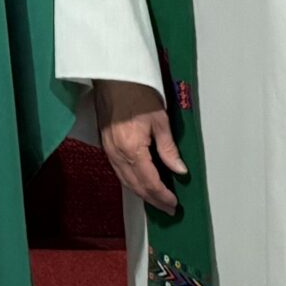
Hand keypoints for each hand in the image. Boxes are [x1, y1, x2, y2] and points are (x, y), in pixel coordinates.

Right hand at [93, 78, 186, 212]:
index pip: (150, 182)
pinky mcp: (105, 145)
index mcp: (132, 149)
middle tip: (168, 208)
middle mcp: (117, 154)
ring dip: (141, 193)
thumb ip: (168, 149)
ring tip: (156, 199)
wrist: (113, 77)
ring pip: (125, 181)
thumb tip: (179, 170)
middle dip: (153, 199)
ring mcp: (109, 150)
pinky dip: (131, 181)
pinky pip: (118, 171)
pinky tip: (140, 182)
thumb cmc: (136, 92)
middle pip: (136, 186)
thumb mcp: (160, 120)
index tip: (174, 203)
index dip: (163, 196)